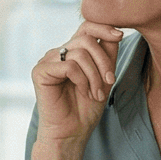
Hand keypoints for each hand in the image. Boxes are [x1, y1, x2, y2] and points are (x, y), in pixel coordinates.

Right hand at [34, 22, 121, 141]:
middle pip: (87, 40)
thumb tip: (116, 32)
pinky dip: (83, 80)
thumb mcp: (104, 77)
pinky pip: (69, 66)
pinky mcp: (40, 71)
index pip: (86, 26)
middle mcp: (58, 52)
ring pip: (80, 54)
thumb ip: (107, 55)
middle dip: (104, 61)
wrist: (71, 132)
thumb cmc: (86, 108)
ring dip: (95, 76)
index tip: (120, 35)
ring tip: (96, 94)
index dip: (103, 27)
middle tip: (110, 81)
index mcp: (71, 51)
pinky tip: (84, 93)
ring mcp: (48, 61)